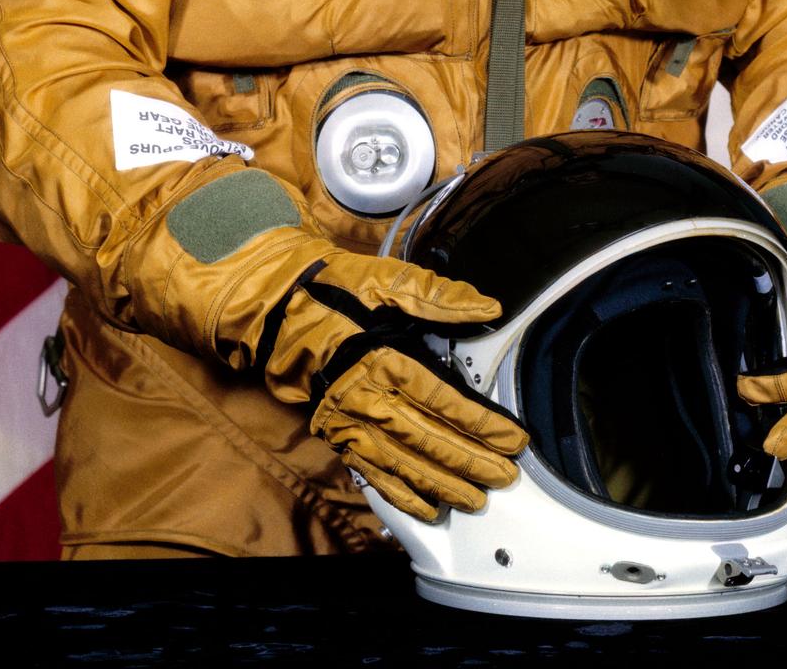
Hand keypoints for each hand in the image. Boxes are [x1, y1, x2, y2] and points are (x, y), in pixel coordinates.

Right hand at [235, 236, 528, 521]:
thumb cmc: (334, 289)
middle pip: (427, 438)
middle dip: (469, 460)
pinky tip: (425, 508)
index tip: (512, 438)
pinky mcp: (336, 433)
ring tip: (474, 499)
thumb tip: (487, 309)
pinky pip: (371, 471)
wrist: (274, 307)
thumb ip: (436, 297)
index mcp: (385, 358)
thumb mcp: (386, 278)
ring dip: (440, 483)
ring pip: (402, 462)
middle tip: (504, 477)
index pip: (443, 399)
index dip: (480, 422)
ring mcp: (350, 421)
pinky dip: (399, 493)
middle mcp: (369, 397)